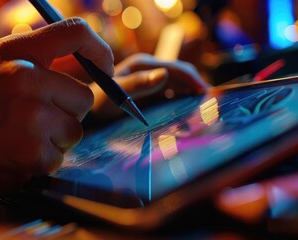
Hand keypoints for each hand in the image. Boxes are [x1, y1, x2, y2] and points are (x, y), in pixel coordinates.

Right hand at [0, 18, 113, 196]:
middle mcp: (27, 80)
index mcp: (17, 53)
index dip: (99, 50)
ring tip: (25, 136)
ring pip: (76, 129)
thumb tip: (87, 61)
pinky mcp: (35, 153)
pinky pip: (62, 155)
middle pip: (85, 96)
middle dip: (68, 111)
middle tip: (40, 118)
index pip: (76, 33)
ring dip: (57, 137)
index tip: (105, 67)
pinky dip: (45, 158)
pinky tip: (19, 154)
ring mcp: (33, 118)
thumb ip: (38, 59)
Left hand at [91, 53, 208, 119]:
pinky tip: (187, 116)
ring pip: (179, 87)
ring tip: (200, 113)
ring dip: (190, 97)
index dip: (193, 79)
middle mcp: (150, 70)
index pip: (176, 68)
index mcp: (144, 65)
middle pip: (181, 77)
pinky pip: (171, 96)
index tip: (206, 94)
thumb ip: (138, 84)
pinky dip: (181, 104)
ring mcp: (151, 81)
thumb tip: (164, 74)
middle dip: (195, 89)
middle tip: (208, 107)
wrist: (89, 110)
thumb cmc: (99, 101)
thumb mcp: (116, 93)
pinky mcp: (151, 93)